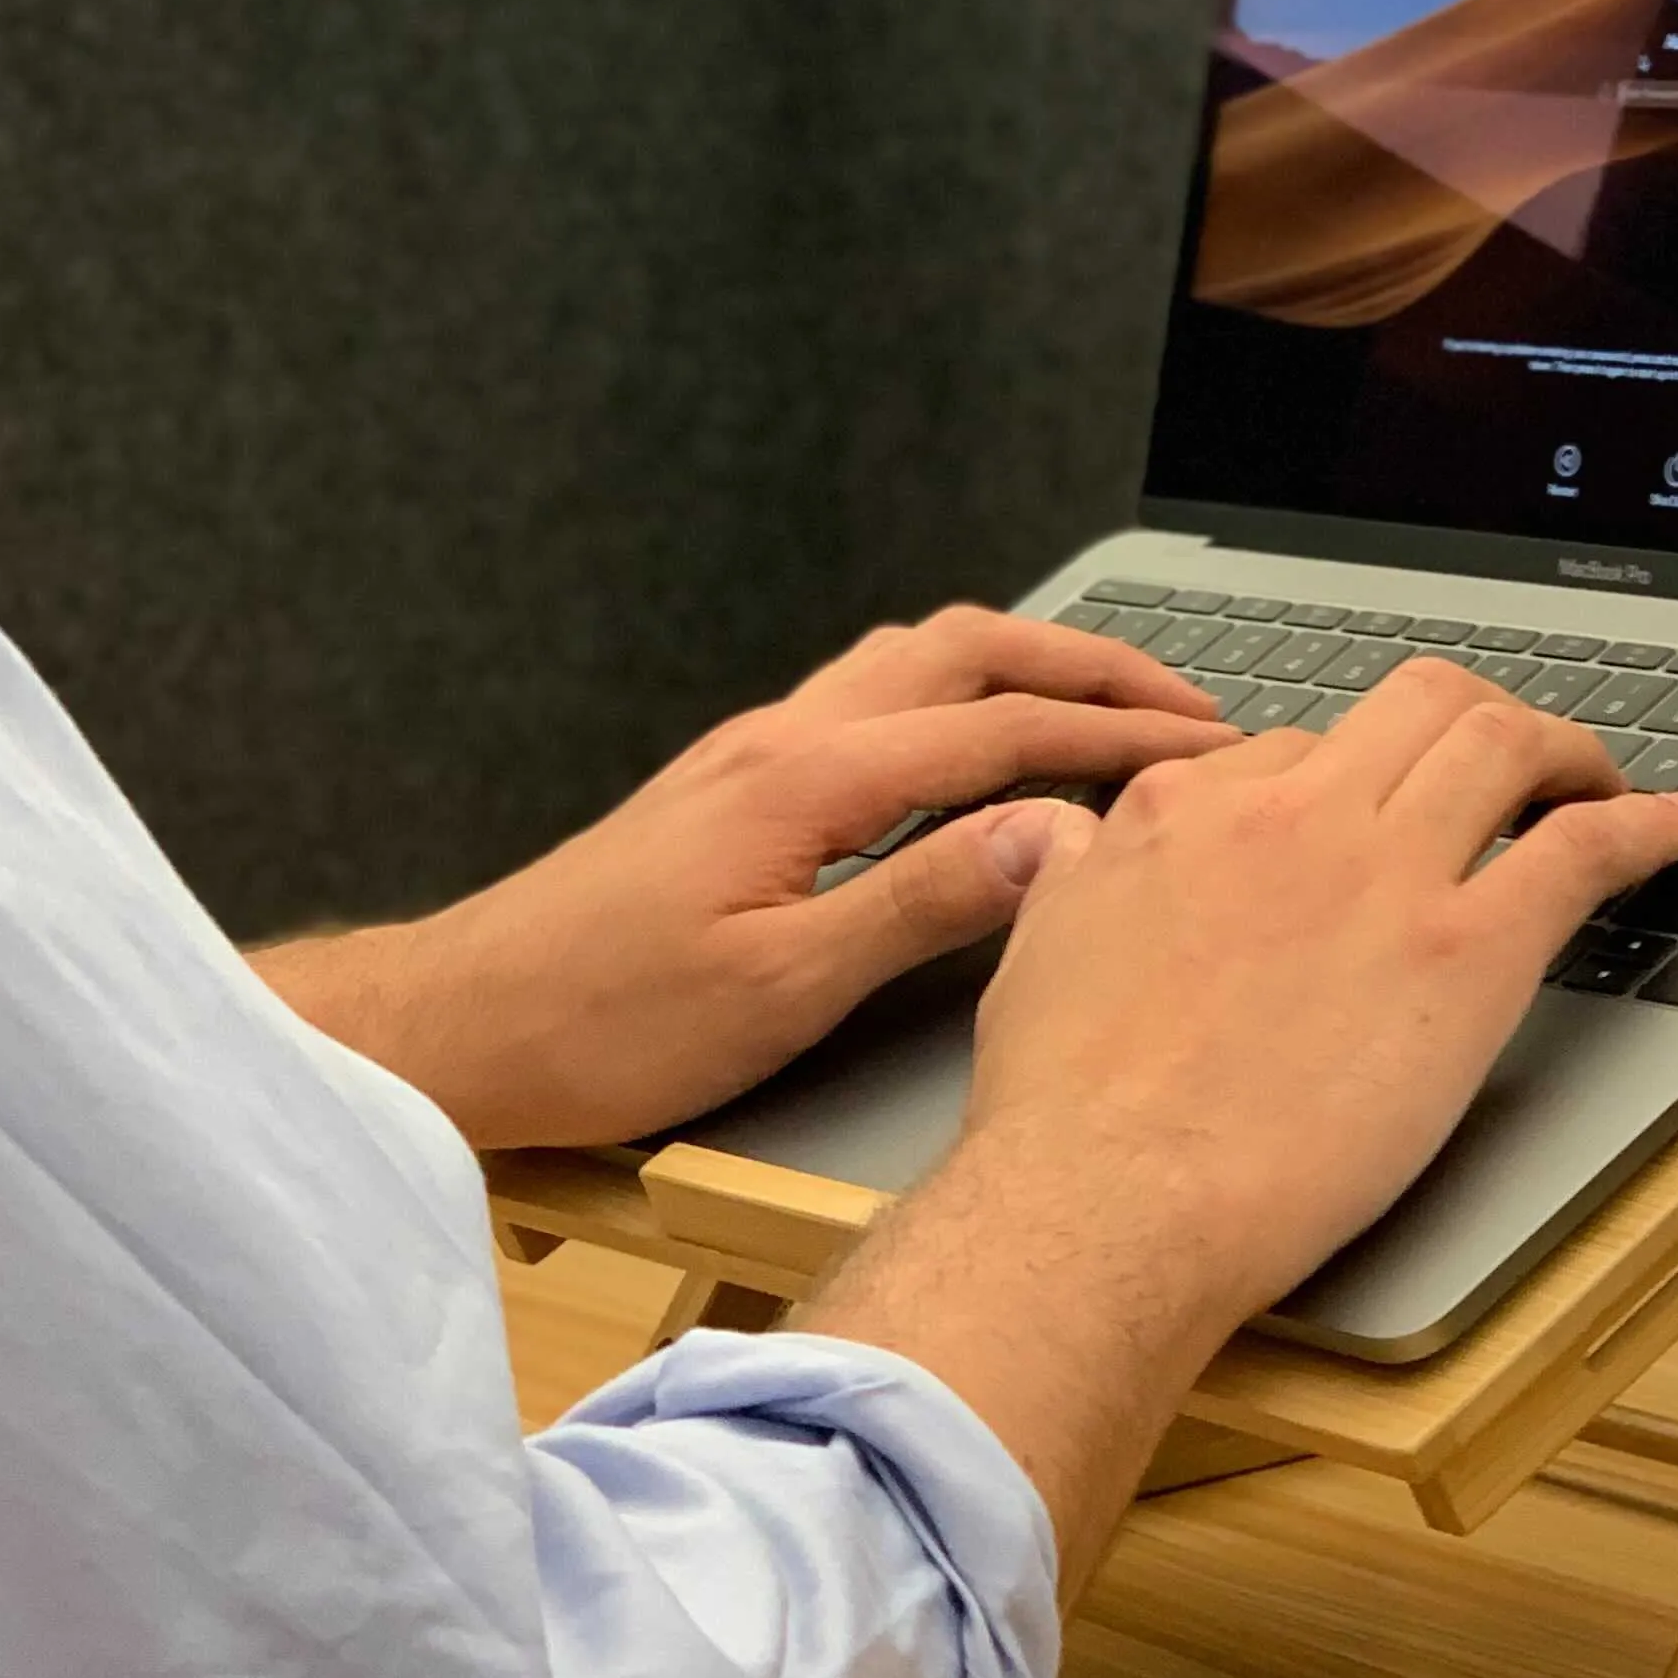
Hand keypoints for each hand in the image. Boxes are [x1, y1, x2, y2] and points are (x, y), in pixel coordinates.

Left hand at [251, 605, 1233, 1148]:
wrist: (462, 1026)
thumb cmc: (606, 1026)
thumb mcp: (782, 988)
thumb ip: (920, 903)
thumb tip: (1051, 837)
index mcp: (808, 780)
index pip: (1002, 729)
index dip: (1121, 738)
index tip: (1214, 753)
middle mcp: (782, 739)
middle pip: (965, 652)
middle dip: (1088, 667)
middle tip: (1187, 703)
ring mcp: (750, 753)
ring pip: (912, 662)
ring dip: (1020, 668)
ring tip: (1104, 708)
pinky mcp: (729, 787)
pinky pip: (870, 700)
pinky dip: (956, 699)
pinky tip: (976, 751)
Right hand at [818, 661, 1677, 1581]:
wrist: (1112, 1202)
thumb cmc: (1064, 1112)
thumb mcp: (1035, 952)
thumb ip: (1067, 877)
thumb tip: (1060, 837)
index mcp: (1189, 810)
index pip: (1291, 750)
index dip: (1345, 781)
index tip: (1371, 817)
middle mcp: (1295, 814)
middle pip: (1416, 705)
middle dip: (1472, 716)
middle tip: (1507, 761)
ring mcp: (1388, 873)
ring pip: (1502, 743)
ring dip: (1565, 749)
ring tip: (1595, 778)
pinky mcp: (1468, 951)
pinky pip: (1580, 850)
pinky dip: (1642, 825)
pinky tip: (1674, 827)